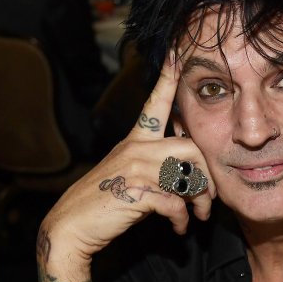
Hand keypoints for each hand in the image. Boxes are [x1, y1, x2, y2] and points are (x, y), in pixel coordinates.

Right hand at [41, 53, 215, 268]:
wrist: (72, 226)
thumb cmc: (106, 201)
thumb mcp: (131, 173)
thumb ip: (158, 165)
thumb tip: (191, 171)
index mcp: (135, 140)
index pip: (155, 104)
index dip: (167, 79)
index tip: (175, 54)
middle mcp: (136, 149)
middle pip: (191, 148)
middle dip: (208, 175)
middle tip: (210, 197)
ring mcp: (135, 169)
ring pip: (188, 176)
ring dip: (199, 200)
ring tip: (198, 214)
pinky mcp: (135, 193)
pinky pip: (175, 203)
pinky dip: (182, 218)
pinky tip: (180, 227)